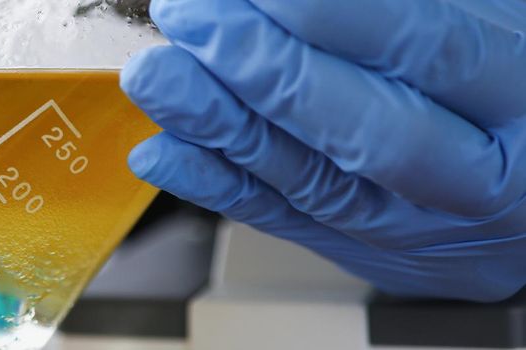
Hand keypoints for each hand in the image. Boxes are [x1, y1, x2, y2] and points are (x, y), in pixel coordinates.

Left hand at [122, 0, 525, 300]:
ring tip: (158, 75)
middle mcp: (485, 181)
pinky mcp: (370, 251)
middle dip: (264, 68)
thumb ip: (422, 4)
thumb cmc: (512, 77)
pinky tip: (163, 150)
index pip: (432, 54)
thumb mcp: (497, 14)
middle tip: (192, 16)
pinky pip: (286, 221)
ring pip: (310, 181)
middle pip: (364, 130)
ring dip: (219, 124)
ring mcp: (424, 228)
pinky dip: (217, 185)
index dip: (340, 16)